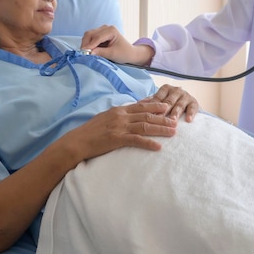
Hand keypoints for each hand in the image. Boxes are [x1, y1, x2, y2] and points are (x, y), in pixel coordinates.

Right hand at [64, 101, 178, 160]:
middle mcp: (121, 116)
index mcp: (119, 110)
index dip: (155, 106)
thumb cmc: (90, 132)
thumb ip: (119, 116)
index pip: (141, 106)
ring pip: (145, 126)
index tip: (167, 107)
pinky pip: (136, 140)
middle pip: (147, 115)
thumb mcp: (105, 118)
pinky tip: (158, 147)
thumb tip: (129, 114)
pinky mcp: (117, 139)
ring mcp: (119, 127)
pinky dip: (148, 143)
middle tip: (176, 121)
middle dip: (163, 118)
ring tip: (173, 132)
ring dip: (160, 129)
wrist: (78, 141)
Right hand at [81, 25, 153, 64]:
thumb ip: (100, 53)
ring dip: (86, 44)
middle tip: (83, 54)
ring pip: (88, 35)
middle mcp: (106, 28)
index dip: (89, 45)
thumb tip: (88, 53)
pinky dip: (88, 44)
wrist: (129, 53)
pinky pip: (90, 38)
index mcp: (111, 30)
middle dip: (85, 44)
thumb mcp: (112, 54)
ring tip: (86, 53)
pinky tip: (89, 51)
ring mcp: (102, 30)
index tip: (84, 52)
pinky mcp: (99, 34)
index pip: (97, 37)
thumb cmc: (124, 53)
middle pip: (90, 34)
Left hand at [141, 84, 198, 121]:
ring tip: (173, 121)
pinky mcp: (194, 102)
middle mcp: (176, 90)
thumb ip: (149, 102)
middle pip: (169, 101)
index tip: (148, 115)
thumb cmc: (168, 103)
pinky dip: (190, 113)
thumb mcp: (158, 101)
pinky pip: (193, 108)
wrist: (185, 104)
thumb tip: (136, 105)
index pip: (158, 97)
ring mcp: (186, 96)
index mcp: (166, 89)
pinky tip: (188, 120)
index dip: (153, 106)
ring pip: (180, 105)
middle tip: (160, 119)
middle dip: (164, 111)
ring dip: (176, 113)